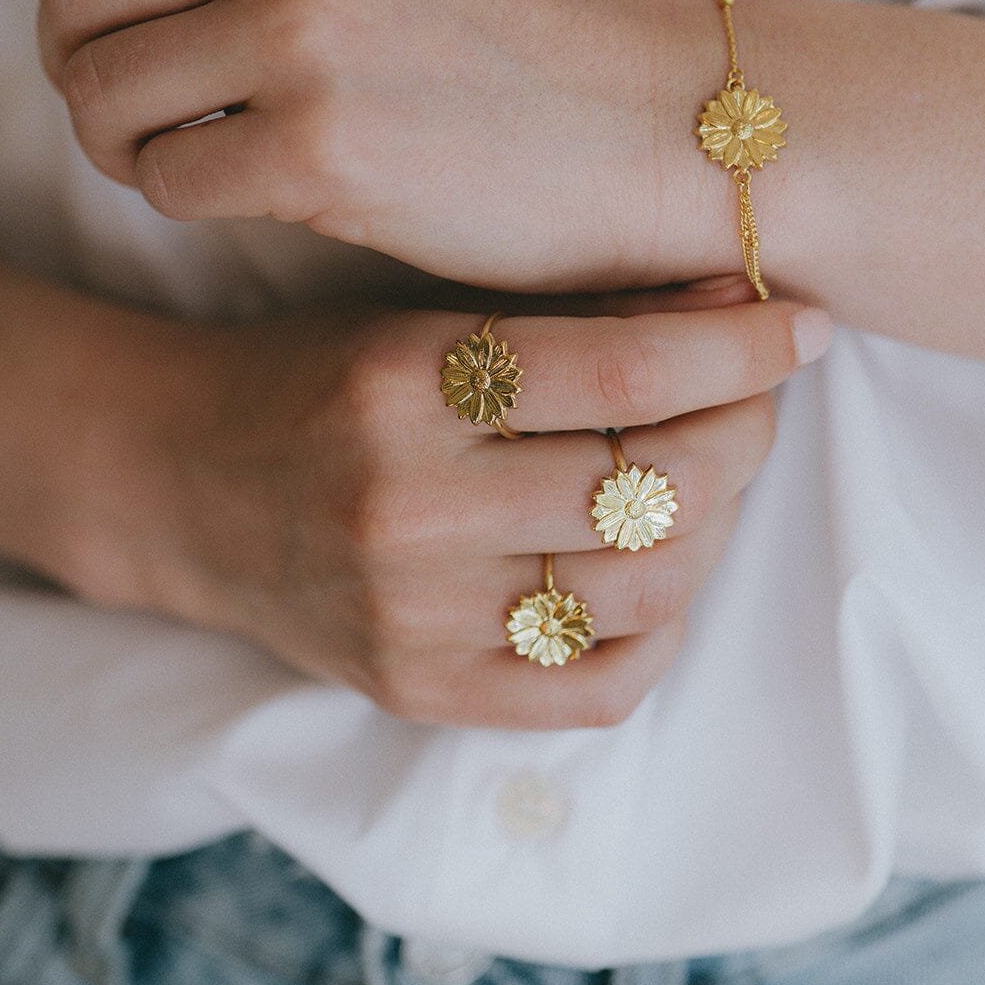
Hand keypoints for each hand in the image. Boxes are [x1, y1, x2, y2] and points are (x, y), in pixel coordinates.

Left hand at [0, 0, 724, 291]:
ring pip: (95, 88)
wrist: (639, 118)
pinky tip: (256, 183)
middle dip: (81, 50)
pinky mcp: (318, 148)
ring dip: (121, 131)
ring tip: (197, 139)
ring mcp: (304, 30)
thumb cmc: (505, 20)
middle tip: (145, 89)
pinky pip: (159, 177)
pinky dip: (183, 190)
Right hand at [100, 288, 829, 729]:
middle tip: (756, 395)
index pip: (623, 371)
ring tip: (708, 477)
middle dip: (744, 428)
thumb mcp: (425, 316)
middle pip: (654, 484)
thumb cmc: (315, 377)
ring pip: (647, 587)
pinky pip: (597, 686)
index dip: (737, 344)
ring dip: (715, 524)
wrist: (183, 483)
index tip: (800, 324)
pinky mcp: (420, 690)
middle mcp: (409, 508)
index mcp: (404, 384)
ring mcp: (414, 616)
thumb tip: (732, 293)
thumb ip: (573, 314)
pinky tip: (657, 571)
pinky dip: (660, 629)